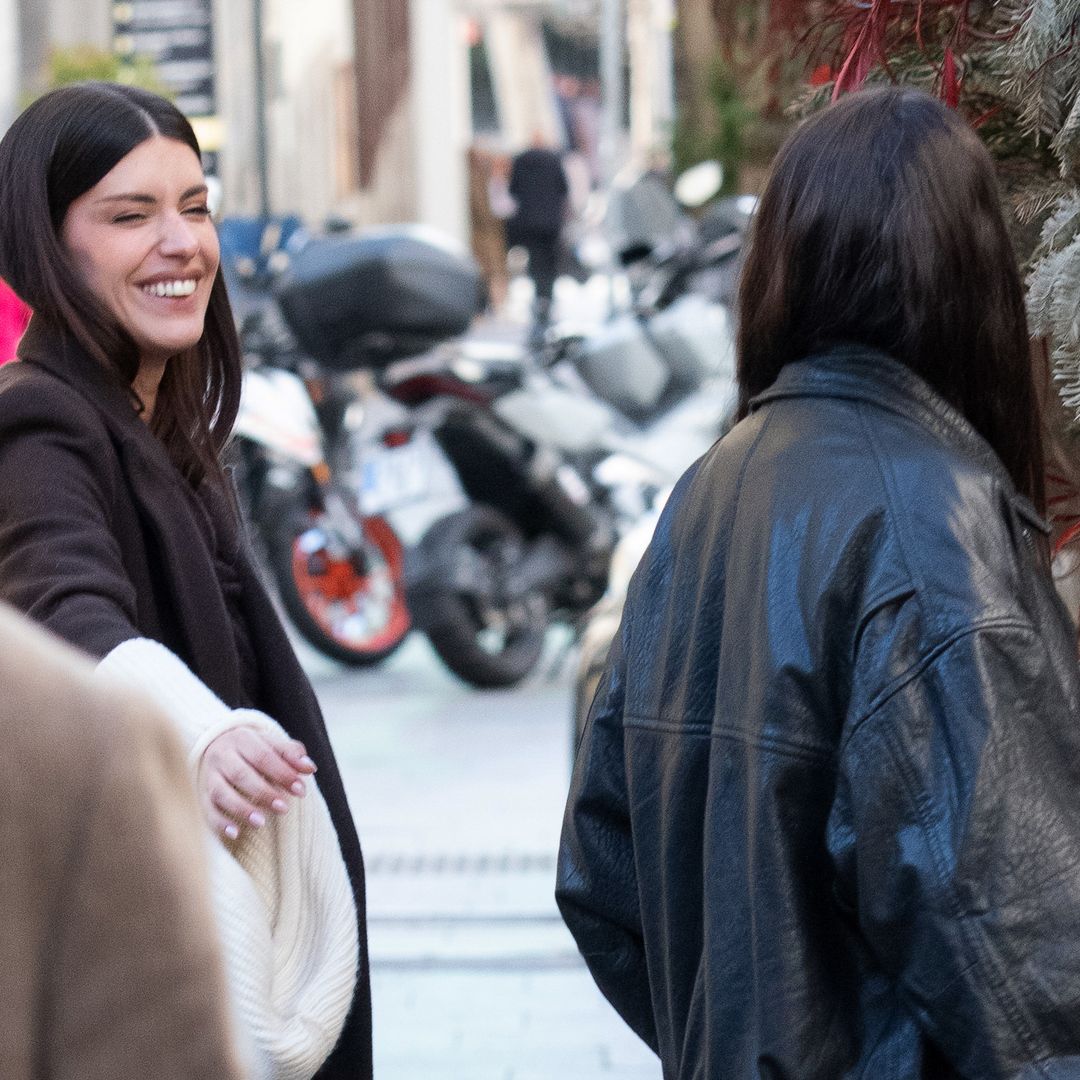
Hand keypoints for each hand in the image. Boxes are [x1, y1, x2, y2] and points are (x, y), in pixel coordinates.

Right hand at [198, 726, 316, 840]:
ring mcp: (209, 775)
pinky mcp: (201, 793)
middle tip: (284, 808)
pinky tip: (235, 833)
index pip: (264, 756)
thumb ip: (292, 754)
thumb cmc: (253, 748)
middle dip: (263, 793)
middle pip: (241, 774)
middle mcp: (223, 756)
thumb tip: (310, 768)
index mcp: (243, 739)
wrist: (217, 743)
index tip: (301, 791)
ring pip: (221, 792)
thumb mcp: (272, 744)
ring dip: (241, 808)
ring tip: (261, 822)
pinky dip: (219, 822)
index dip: (283, 773)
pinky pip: (206, 809)